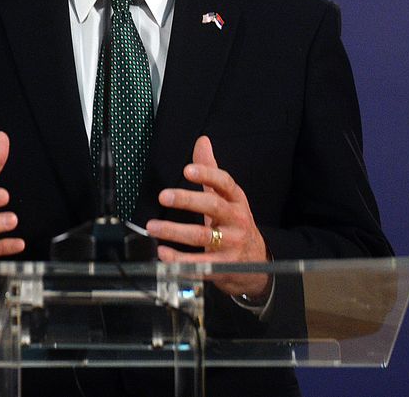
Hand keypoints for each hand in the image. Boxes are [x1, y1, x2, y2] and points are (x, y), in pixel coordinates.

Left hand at [145, 136, 270, 299]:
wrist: (255, 261)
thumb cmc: (235, 223)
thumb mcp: (227, 197)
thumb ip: (211, 170)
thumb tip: (202, 141)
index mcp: (236, 200)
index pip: (225, 183)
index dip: (208, 175)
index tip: (188, 169)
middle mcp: (236, 220)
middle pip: (213, 207)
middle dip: (187, 200)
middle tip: (163, 195)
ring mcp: (231, 244)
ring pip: (203, 235)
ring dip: (175, 231)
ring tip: (153, 227)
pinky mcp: (223, 266)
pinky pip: (200, 263)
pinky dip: (180, 260)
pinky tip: (163, 253)